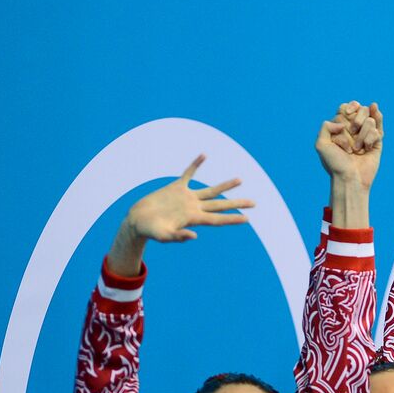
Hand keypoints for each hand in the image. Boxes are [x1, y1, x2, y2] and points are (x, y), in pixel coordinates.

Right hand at [122, 155, 253, 243]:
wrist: (138, 220)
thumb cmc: (151, 231)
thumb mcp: (164, 236)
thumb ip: (179, 236)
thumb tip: (195, 235)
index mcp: (194, 219)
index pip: (217, 219)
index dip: (232, 219)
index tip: (247, 219)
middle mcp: (194, 207)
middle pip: (220, 204)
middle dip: (237, 204)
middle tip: (255, 203)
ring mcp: (187, 197)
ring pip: (210, 190)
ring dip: (225, 185)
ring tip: (240, 180)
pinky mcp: (176, 188)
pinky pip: (188, 173)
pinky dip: (195, 165)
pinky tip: (204, 155)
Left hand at [315, 102, 383, 187]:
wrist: (350, 179)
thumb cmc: (335, 164)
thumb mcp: (321, 144)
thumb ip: (325, 126)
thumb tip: (343, 123)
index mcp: (340, 128)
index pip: (347, 107)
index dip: (350, 107)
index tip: (347, 114)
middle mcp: (354, 130)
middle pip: (362, 110)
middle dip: (358, 119)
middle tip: (352, 132)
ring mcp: (367, 135)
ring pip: (371, 120)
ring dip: (363, 133)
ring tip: (358, 148)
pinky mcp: (377, 143)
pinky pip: (378, 131)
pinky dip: (371, 137)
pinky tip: (367, 147)